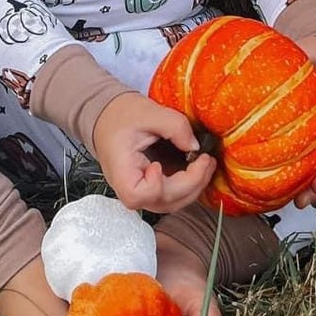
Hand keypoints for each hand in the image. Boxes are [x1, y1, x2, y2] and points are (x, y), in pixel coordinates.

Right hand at [92, 91, 216, 213]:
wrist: (108, 116)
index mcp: (121, 173)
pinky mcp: (151, 189)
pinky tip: (200, 167)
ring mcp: (142, 192)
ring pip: (171, 203)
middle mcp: (129, 190)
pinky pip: (172, 195)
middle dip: (191, 184)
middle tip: (207, 160)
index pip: (140, 194)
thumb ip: (175, 126)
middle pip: (163, 202)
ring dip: (194, 187)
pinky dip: (189, 185)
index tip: (159, 163)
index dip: (156, 184)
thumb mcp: (148, 112)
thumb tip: (196, 146)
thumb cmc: (120, 115)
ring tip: (207, 163)